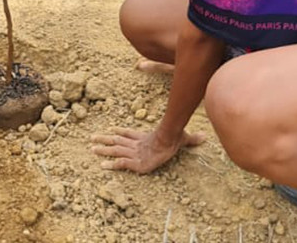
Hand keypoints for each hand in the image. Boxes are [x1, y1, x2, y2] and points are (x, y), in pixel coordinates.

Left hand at [90, 127, 204, 173]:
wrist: (169, 139)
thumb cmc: (175, 137)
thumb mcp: (183, 138)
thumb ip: (191, 139)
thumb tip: (206, 137)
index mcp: (145, 138)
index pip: (130, 134)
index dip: (120, 132)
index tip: (112, 130)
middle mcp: (137, 144)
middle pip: (118, 141)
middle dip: (105, 140)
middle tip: (92, 138)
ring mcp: (134, 152)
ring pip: (115, 150)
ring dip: (103, 149)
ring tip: (91, 147)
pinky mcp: (135, 161)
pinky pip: (121, 163)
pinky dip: (111, 164)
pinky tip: (102, 165)